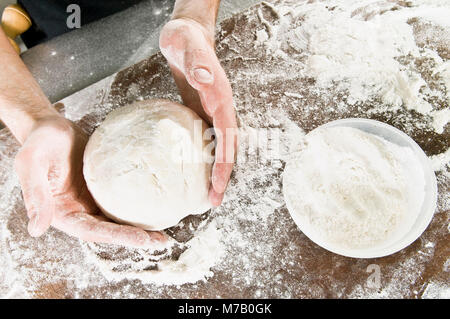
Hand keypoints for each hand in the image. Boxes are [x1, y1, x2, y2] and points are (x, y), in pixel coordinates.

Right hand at [14, 115, 166, 247]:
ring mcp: (93, 201)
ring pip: (119, 219)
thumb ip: (34, 194)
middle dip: (135, 237)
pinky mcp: (105, 188)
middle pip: (110, 230)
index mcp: (62, 213)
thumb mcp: (31, 163)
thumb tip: (36, 229)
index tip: (141, 239)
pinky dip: (139, 207)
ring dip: (140, 227)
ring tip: (163, 233)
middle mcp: (80, 211)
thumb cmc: (39, 142)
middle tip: (161, 241)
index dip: (117, 236)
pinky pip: (123, 200)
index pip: (92, 231)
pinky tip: (156, 207)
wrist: (51, 126)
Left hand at [160, 18, 237, 205]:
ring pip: (219, 148)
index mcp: (221, 97)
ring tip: (206, 196)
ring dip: (214, 172)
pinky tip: (193, 173)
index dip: (224, 163)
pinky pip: (206, 141)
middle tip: (212, 203)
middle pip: (227, 148)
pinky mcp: (202, 113)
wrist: (188, 34)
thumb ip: (197, 62)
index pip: (227, 136)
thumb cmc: (186, 39)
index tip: (217, 185)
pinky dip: (203, 159)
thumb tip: (205, 80)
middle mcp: (221, 108)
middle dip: (221, 177)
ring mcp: (213, 112)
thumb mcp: (187, 45)